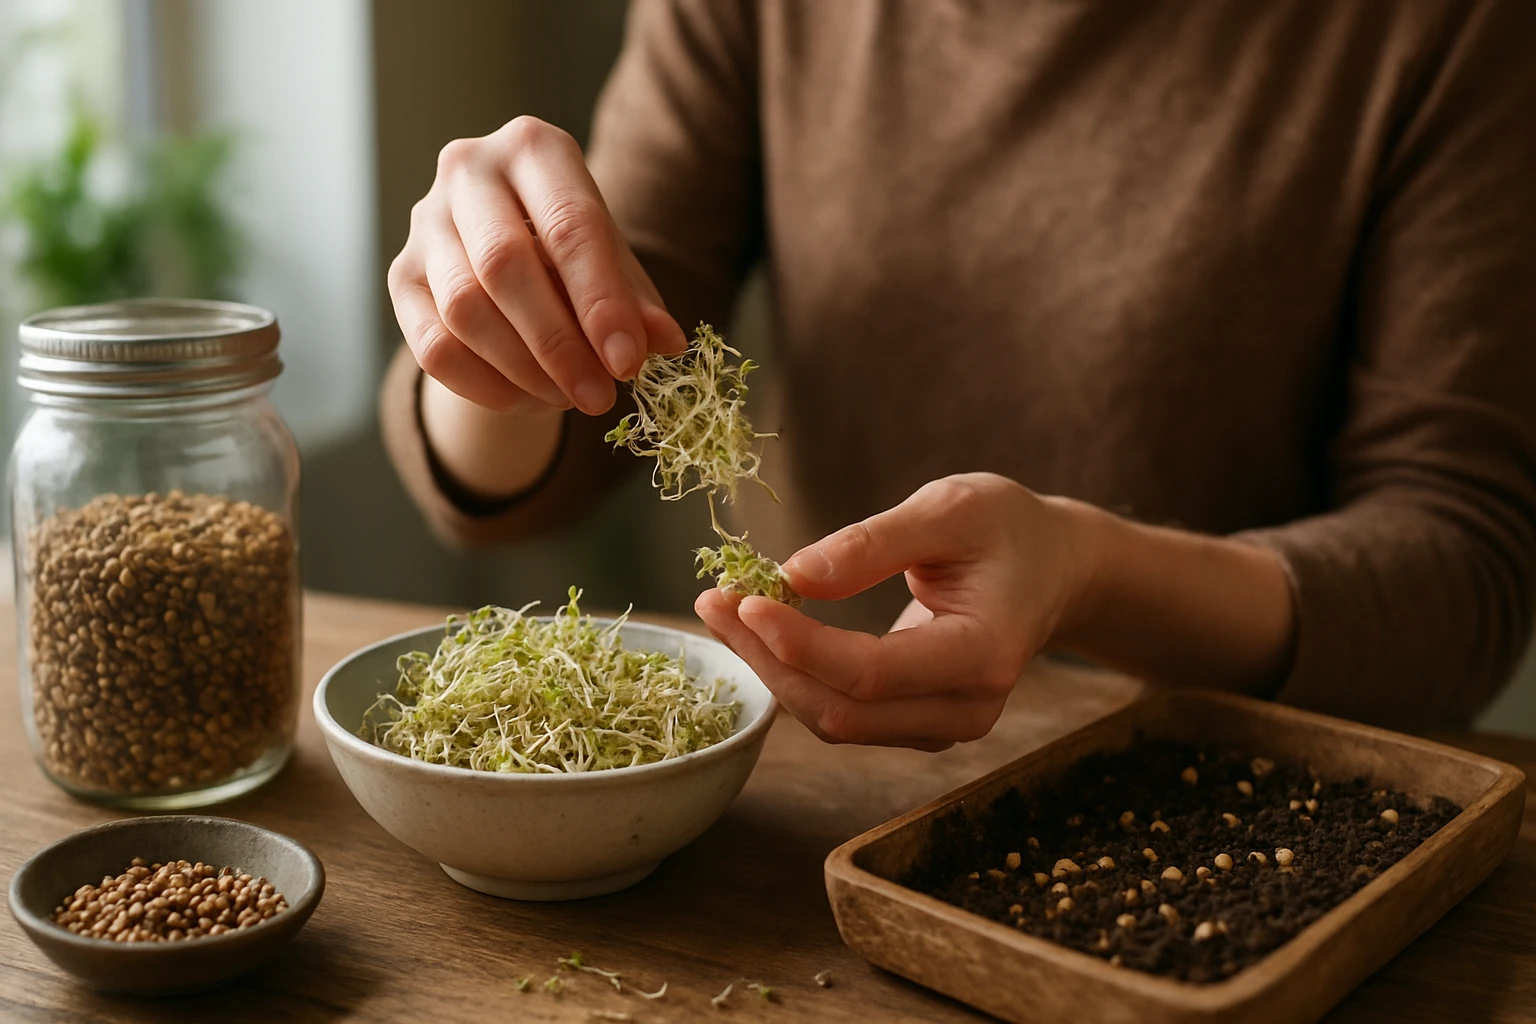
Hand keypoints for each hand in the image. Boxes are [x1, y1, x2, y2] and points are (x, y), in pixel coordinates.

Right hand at [387, 116, 686, 416]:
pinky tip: (529, 401)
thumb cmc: (571, 250)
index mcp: (533, 148)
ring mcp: (424, 222)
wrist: (507, 251)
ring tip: (569, 398)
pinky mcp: (400, 275)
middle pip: (504, 264)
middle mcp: (467, 170)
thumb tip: (665, 342)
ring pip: (464, 309)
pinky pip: (433, 346)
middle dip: (558, 343)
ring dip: (523, 369)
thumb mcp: (613, 264)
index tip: (627, 362)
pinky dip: (485, 386)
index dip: (600, 301)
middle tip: (599, 396)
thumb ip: (636, 300)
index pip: (570, 225)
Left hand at [696, 473, 1090, 749]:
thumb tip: (794, 575)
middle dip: (768, 659)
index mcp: (982, 655)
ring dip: (773, 669)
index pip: (870, 674)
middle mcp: (965, 709)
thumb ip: (874, 543)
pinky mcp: (917, 723)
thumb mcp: (950, 508)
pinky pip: (843, 713)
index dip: (800, 644)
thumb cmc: (1008, 529)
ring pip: (834, 721)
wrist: (1055, 569)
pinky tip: (762, 630)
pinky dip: (796, 674)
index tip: (744, 600)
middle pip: (841, 712)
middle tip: (713, 601)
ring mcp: (942, 726)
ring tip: (724, 610)